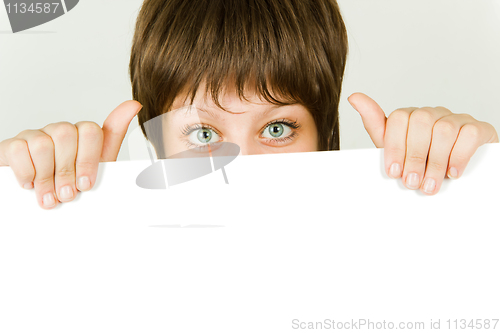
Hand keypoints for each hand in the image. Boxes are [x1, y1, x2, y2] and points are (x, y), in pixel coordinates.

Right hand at [0, 101, 141, 208]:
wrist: (41, 199)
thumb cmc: (73, 183)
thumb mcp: (99, 166)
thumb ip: (113, 136)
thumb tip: (134, 104)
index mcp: (82, 135)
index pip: (91, 131)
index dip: (89, 160)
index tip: (86, 184)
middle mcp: (59, 131)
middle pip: (66, 135)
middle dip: (67, 171)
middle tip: (67, 194)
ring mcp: (35, 135)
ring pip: (42, 144)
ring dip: (46, 177)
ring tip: (49, 196)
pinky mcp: (13, 145)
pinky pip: (18, 151)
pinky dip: (26, 173)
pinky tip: (30, 184)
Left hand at [348, 93, 498, 194]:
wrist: (455, 174)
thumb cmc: (421, 162)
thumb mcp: (394, 149)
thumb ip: (375, 125)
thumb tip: (354, 97)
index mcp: (410, 117)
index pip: (398, 119)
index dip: (394, 146)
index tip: (393, 171)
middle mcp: (432, 114)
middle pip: (420, 123)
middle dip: (414, 156)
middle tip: (412, 182)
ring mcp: (456, 119)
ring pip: (444, 130)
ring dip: (435, 162)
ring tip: (429, 185)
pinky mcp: (478, 129)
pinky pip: (469, 134)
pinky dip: (459, 156)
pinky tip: (453, 173)